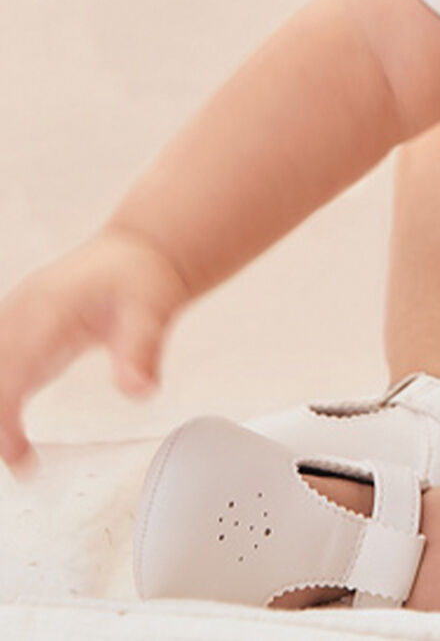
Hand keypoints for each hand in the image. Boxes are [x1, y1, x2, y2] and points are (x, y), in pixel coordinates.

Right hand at [0, 230, 190, 473]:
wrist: (138, 252)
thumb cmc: (141, 275)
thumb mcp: (151, 310)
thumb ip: (142, 350)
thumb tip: (139, 391)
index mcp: (48, 309)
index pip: (10, 373)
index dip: (4, 418)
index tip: (17, 457)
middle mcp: (21, 312)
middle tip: (17, 461)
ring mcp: (14, 317)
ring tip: (16, 454)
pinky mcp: (17, 328)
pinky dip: (2, 396)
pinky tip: (11, 432)